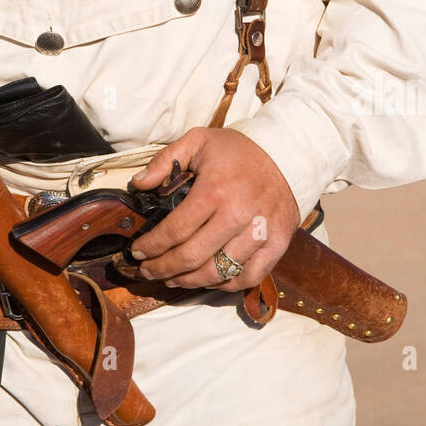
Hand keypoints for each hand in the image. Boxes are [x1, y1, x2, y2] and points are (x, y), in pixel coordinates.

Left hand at [128, 128, 299, 292]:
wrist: (287, 153)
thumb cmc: (238, 149)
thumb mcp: (198, 140)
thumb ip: (165, 160)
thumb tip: (138, 184)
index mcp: (215, 190)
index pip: (175, 230)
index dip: (152, 246)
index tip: (137, 252)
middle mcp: (238, 215)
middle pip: (192, 256)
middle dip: (163, 269)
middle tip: (147, 271)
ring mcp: (260, 233)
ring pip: (218, 272)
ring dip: (189, 281)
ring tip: (172, 279)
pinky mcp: (277, 244)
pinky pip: (248, 277)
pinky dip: (225, 284)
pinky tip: (208, 280)